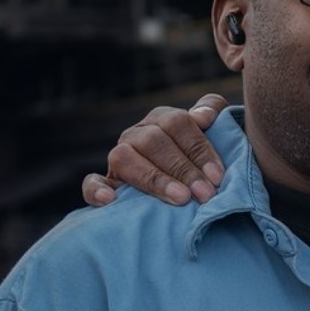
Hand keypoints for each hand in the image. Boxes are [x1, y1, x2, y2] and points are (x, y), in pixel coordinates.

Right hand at [82, 94, 229, 206]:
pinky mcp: (106, 183)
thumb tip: (204, 116)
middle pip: (154, 141)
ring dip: (154, 180)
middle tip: (205, 193)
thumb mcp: (216, 131)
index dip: (199, 149)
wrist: (190, 186)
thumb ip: (213, 111)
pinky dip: (96, 189)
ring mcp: (118, 157)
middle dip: (183, 169)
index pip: (178, 124)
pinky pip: (91, 183)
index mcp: (163, 118)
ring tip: (180, 199)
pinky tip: (110, 199)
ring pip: (125, 159)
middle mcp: (138, 134)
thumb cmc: (206, 159)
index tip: (218, 176)